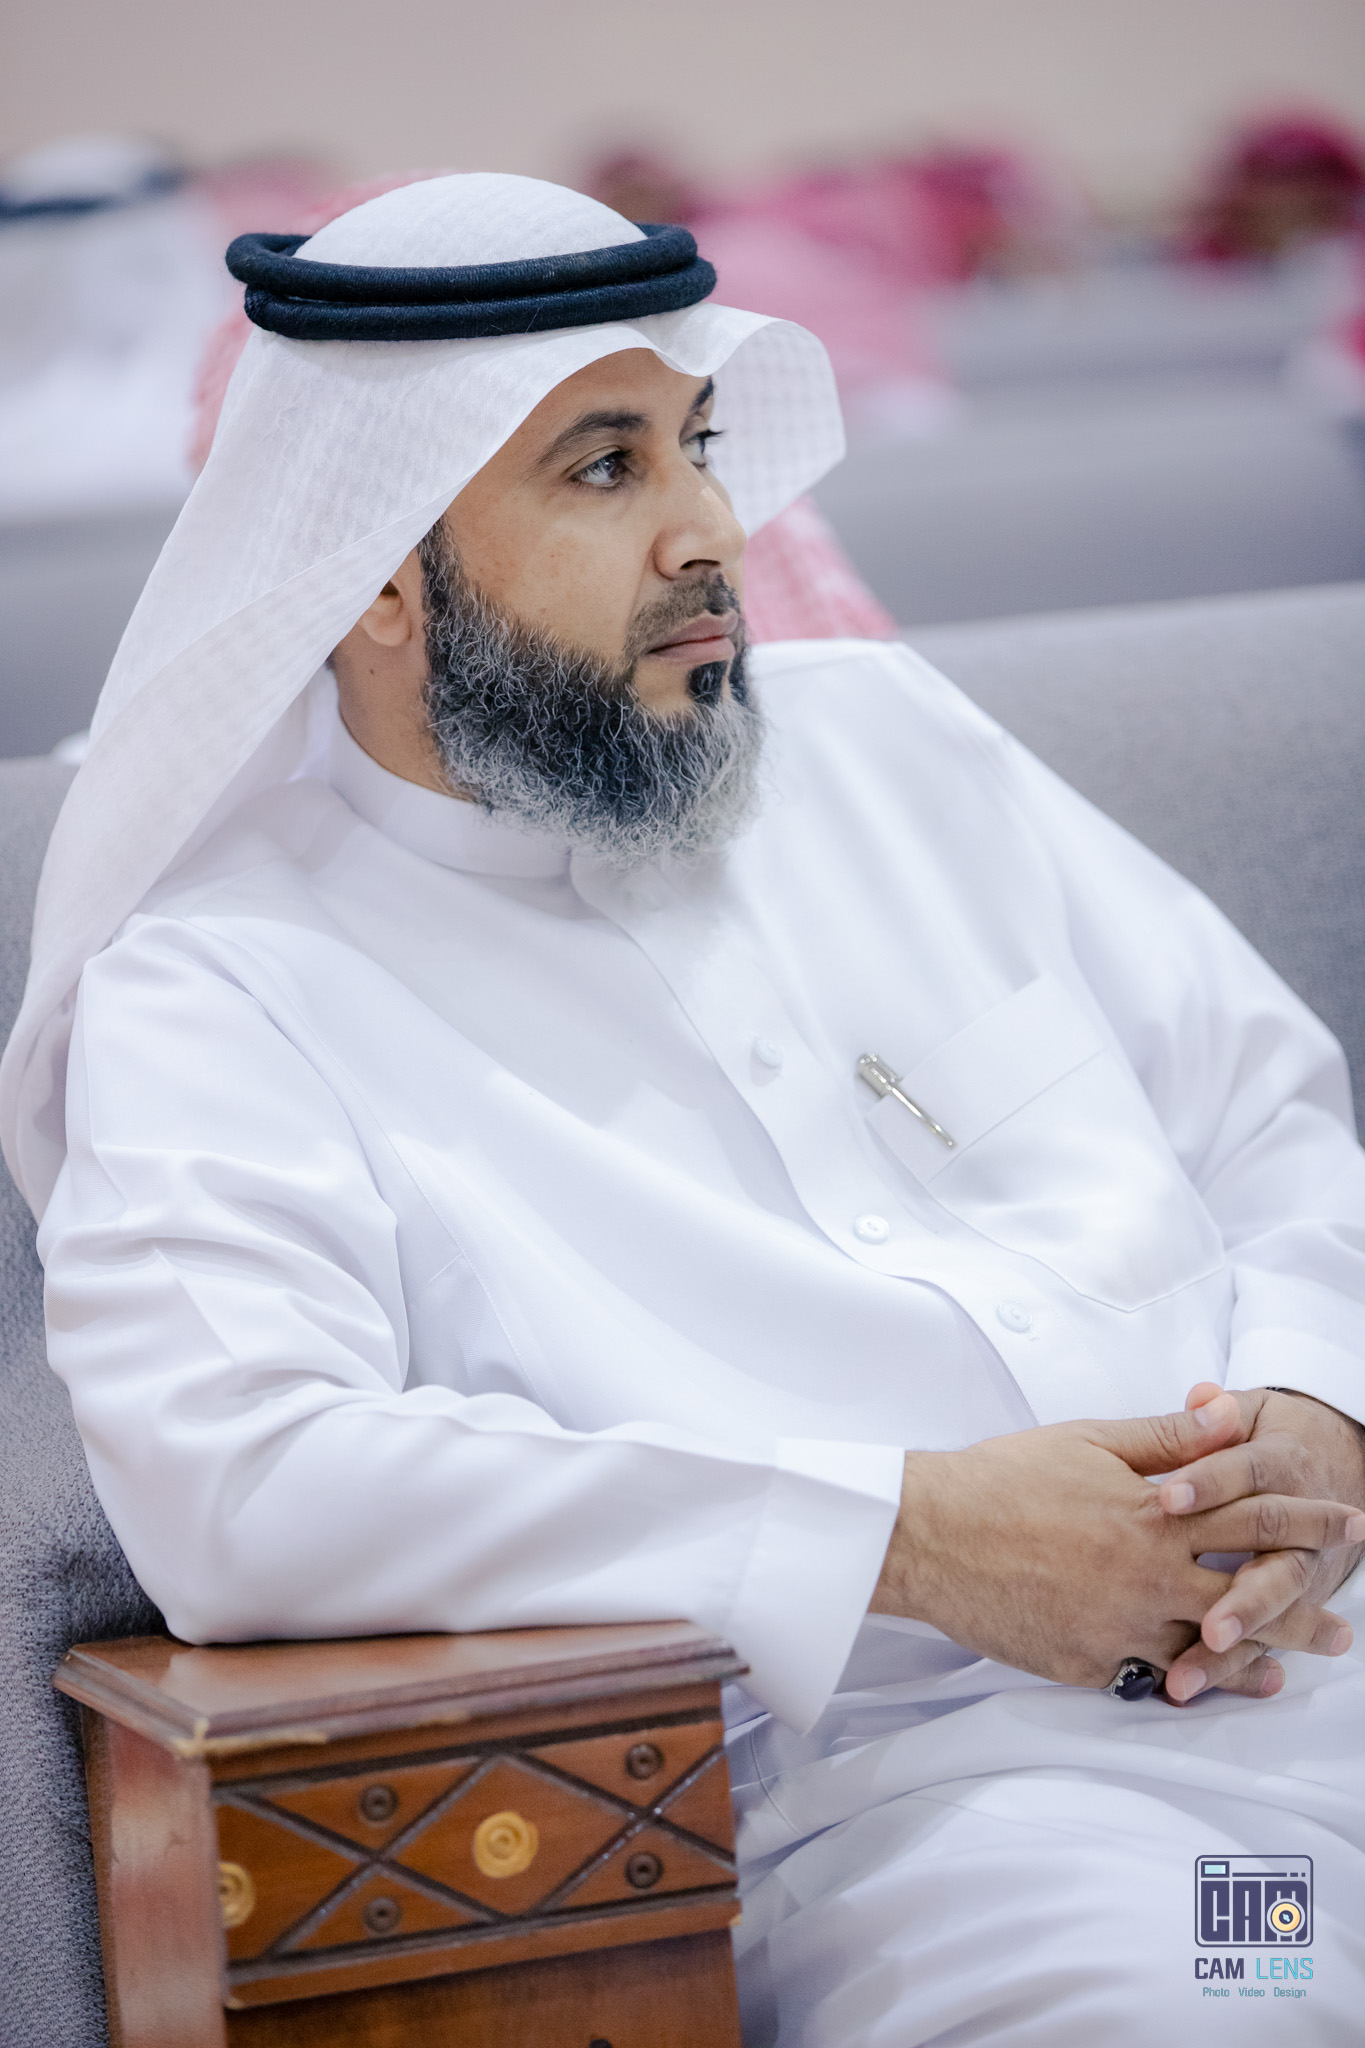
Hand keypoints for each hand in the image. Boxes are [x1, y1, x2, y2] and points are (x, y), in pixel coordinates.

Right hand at [871, 1393, 1362, 1691]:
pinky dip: (1183, 1683)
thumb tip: (1228, 1413)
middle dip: (1304, 1612)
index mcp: (1156, 1518)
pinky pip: (1147, 1677)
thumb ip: (1168, 1436)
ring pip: (1208, 1654)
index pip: (1254, 1519)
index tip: (1345, 1525)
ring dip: (1255, 1663)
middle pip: (1249, 1598)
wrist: (930, 1535)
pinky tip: (1203, 1687)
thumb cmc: (1003, 1478)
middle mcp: (1147, 1578)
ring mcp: (1119, 1627)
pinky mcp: (1086, 1662)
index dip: (1306, 1522)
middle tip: (1342, 1629)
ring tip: (1287, 1673)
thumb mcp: (1090, 1440)